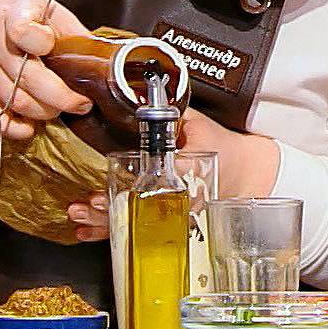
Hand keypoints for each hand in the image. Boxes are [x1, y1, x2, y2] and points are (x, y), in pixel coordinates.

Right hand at [0, 0, 91, 139]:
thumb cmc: (12, 11)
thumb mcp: (44, 7)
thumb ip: (71, 31)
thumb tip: (103, 59)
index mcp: (15, 16)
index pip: (23, 31)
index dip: (41, 41)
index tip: (53, 44)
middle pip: (29, 79)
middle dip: (63, 97)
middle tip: (82, 101)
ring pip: (17, 102)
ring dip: (46, 112)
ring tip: (62, 108)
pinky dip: (17, 129)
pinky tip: (32, 125)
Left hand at [65, 108, 276, 240]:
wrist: (246, 171)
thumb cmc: (224, 147)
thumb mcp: (200, 124)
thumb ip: (173, 114)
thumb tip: (141, 97)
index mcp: (184, 173)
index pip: (152, 184)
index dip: (127, 190)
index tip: (104, 191)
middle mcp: (176, 198)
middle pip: (138, 210)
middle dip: (109, 210)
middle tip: (87, 206)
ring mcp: (172, 212)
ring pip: (135, 222)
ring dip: (105, 223)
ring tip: (81, 216)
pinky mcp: (167, 217)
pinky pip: (136, 227)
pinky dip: (110, 230)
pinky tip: (87, 231)